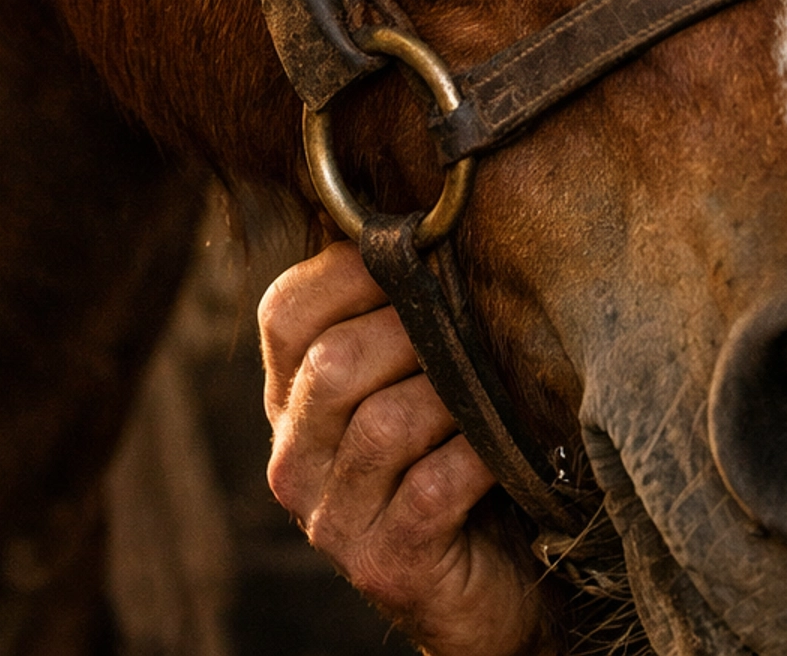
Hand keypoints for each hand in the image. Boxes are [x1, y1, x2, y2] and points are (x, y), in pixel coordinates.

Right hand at [260, 241, 545, 655]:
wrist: (490, 580)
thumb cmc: (456, 451)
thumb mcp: (413, 374)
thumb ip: (398, 307)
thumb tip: (423, 206)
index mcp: (292, 401)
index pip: (284, 311)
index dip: (352, 269)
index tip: (418, 253)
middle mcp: (294, 461)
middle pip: (335, 362)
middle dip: (417, 331)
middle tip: (470, 326)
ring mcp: (332, 521)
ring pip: (387, 423)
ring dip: (455, 395)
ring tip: (490, 389)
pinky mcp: (385, 566)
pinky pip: (433, 487)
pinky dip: (477, 456)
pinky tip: (501, 448)